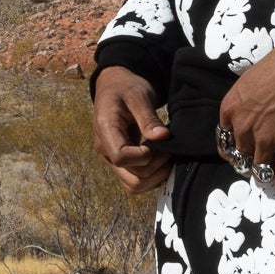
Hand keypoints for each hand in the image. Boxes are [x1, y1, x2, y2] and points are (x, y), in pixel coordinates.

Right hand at [92, 67, 171, 194]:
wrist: (115, 87)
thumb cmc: (126, 88)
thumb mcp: (138, 95)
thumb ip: (148, 118)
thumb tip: (163, 137)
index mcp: (105, 130)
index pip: (122, 157)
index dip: (145, 155)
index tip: (159, 142)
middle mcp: (104, 150)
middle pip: (131, 177)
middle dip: (155, 168)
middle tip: (170, 151)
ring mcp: (111, 159)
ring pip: (133, 185)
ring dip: (154, 177)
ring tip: (167, 158)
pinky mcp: (120, 163)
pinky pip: (134, 182)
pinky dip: (151, 178)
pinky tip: (161, 163)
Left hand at [218, 33, 274, 185]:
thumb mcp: (248, 82)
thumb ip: (243, 105)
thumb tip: (249, 118)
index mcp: (230, 110)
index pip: (225, 141)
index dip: (237, 146)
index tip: (246, 147)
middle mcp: (243, 129)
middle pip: (243, 156)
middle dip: (252, 156)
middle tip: (264, 153)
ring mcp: (265, 141)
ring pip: (260, 170)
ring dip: (267, 169)